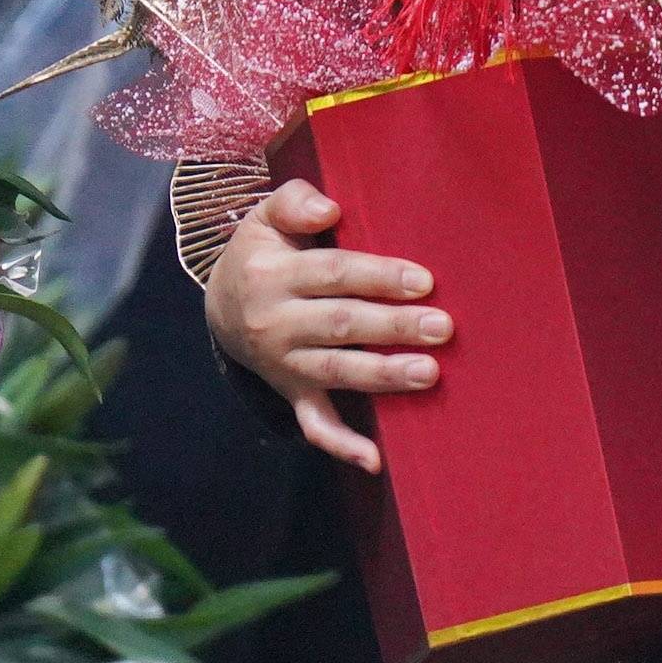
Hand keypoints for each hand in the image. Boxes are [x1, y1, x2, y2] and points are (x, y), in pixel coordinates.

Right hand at [203, 177, 450, 476]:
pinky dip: (343, 446)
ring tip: (429, 373)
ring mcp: (285, 364)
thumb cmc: (261, 254)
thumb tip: (327, 210)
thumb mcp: (263, 218)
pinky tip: (376, 461)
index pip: (332, 276)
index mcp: (272, 275)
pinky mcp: (293, 393)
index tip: (423, 281)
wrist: (219, 309)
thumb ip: (292, 201)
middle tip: (442, 327)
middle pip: (341, 324)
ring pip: (338, 372)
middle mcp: (276, 323)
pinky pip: (315, 424)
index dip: (378, 277)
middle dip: (393, 327)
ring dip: (383, 376)